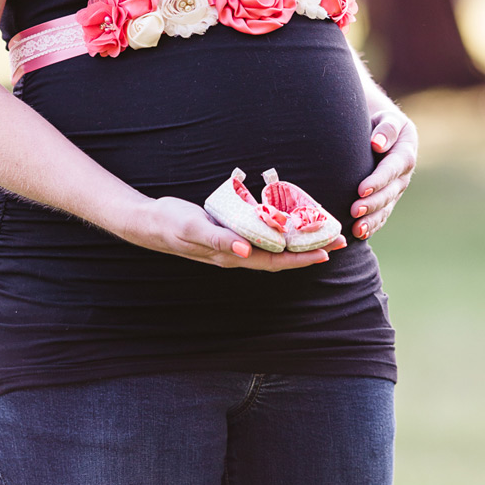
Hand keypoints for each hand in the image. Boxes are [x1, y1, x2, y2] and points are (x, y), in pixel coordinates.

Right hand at [124, 196, 346, 272]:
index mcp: (231, 256)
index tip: (326, 252)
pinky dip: (278, 232)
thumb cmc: (170, 225)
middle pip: (279, 258)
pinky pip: (260, 236)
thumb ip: (217, 240)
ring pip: (272, 248)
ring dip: (296, 242)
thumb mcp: (192, 229)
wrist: (147, 223)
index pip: (273, 262)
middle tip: (338, 239)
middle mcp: (236, 254)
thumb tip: (246, 250)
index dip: (300, 259)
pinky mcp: (228, 233)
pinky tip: (288, 223)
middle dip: (308, 250)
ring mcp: (232, 245)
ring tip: (320, 231)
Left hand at [350, 110, 417, 240]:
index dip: (377, 181)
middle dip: (372, 204)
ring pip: (386, 208)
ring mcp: (396, 190)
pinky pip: (383, 214)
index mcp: (404, 154)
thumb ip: (386, 129)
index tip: (361, 189)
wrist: (386, 133)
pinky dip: (373, 225)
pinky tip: (360, 234)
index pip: (391, 169)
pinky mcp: (389, 199)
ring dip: (372, 220)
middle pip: (389, 193)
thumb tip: (377, 143)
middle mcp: (403, 176)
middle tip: (354, 211)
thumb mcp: (388, 119)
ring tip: (356, 230)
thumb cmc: (383, 123)